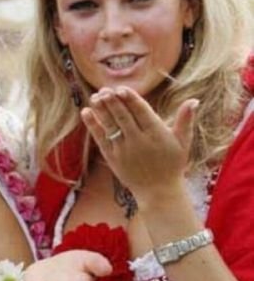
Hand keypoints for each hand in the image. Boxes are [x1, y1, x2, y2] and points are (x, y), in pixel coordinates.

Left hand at [81, 86, 198, 203]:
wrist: (158, 192)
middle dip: (113, 102)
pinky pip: (100, 139)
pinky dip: (93, 125)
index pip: (141, 112)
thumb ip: (185, 120)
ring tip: (95, 96)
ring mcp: (124, 150)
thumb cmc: (172, 165)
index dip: (130, 99)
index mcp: (156, 133)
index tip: (121, 88)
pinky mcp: (112, 158)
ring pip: (110, 126)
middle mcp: (139, 141)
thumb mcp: (183, 142)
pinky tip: (86, 112)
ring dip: (101, 110)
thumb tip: (194, 101)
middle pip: (123, 117)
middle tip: (104, 89)